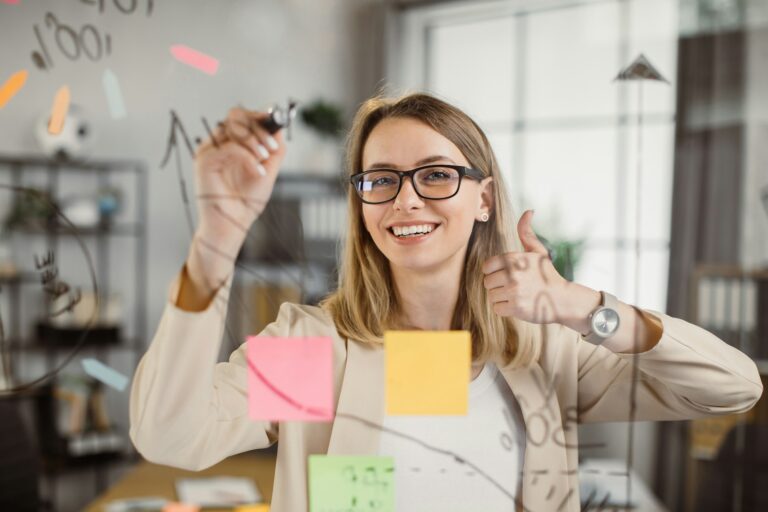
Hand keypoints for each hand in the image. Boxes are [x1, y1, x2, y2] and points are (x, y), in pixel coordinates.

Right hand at [193, 106, 285, 254]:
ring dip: (254, 141)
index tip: (276, 121)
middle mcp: (218, 143)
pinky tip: (257, 172)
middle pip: (236, 115)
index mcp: (231, 142)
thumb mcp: (268, 170)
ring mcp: (209, 150)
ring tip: (264, 159)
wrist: (235, 224)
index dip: (259, 115)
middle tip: (272, 148)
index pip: (242, 116)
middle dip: (259, 128)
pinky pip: (229, 147)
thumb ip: (274, 149)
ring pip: (232, 127)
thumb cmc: (247, 201)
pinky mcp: (204, 161)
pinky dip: (248, 157)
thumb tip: (278, 128)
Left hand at [481, 210, 567, 323]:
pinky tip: (517, 304)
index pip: (486, 266)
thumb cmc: (547, 274)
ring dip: (501, 297)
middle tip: (512, 286)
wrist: (563, 298)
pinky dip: (504, 309)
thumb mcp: (538, 251)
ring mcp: (514, 291)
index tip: (505, 274)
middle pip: (487, 282)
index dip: (493, 271)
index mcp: (515, 259)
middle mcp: (513, 274)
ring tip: (516, 295)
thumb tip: (528, 211)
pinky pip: (497, 308)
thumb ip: (526, 232)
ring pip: (491, 296)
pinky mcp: (516, 308)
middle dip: (497, 285)